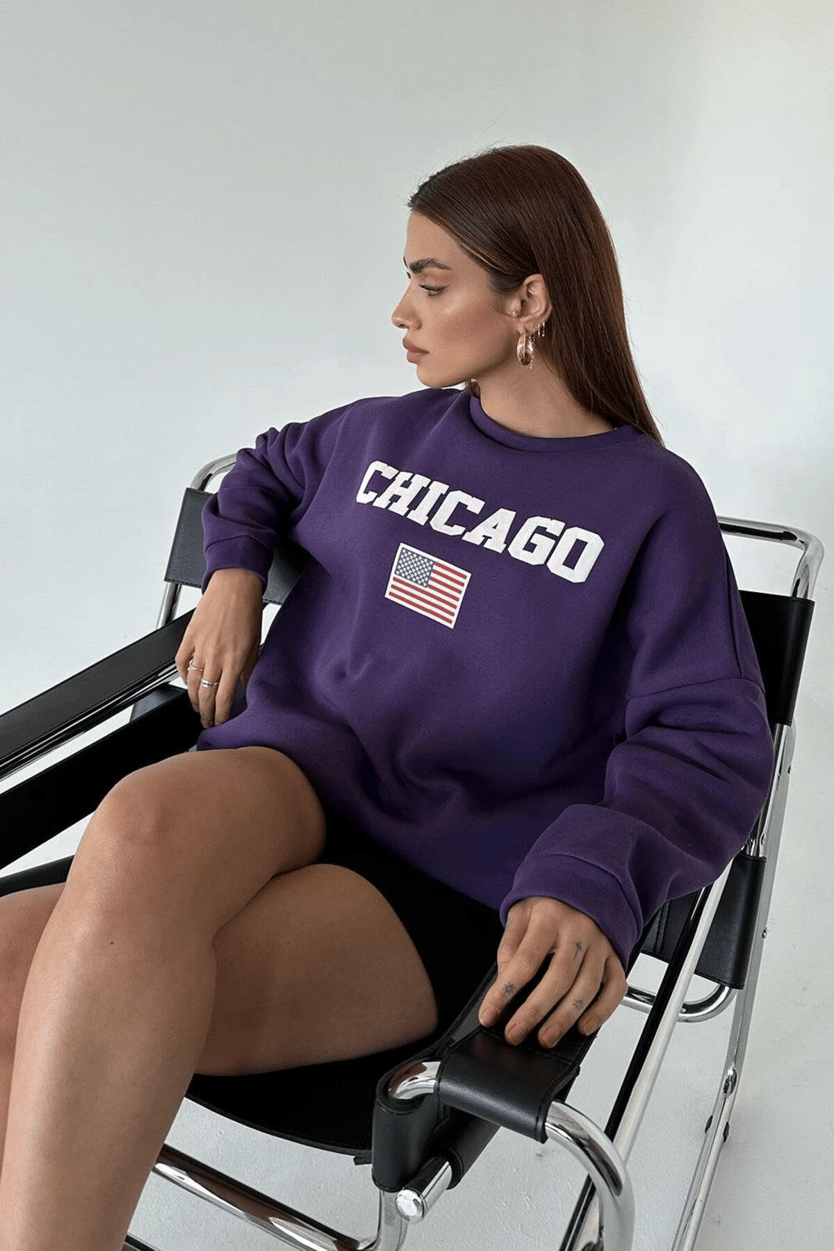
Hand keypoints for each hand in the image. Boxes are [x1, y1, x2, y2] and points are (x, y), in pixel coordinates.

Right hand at [174, 568, 263, 727]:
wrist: (235, 586)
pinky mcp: (189, 637)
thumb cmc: (248, 611)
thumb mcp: (255, 644)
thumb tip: (245, 688)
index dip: (221, 715)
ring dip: (194, 699)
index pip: (225, 698)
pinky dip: (183, 675)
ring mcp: (200, 648)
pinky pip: (181, 662)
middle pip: (206, 695)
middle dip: (206, 713)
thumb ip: (248, 669)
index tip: (220, 722)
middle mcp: (216, 657)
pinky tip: (188, 682)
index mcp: (235, 661)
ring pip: (192, 683)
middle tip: (207, 721)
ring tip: (198, 707)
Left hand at [478, 896, 626, 1047]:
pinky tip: (583, 1027)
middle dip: (534, 1011)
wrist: (585, 878)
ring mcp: (600, 945)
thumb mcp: (521, 911)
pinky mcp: (615, 955)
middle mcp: (578, 931)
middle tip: (515, 1033)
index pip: (524, 961)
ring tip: (546, 1037)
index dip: (504, 992)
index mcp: (549, 918)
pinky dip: (602, 1012)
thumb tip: (504, 979)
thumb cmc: (550, 901)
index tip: (490, 1014)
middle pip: (558, 978)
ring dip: (565, 1018)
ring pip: (586, 987)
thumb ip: (510, 944)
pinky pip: (615, 988)